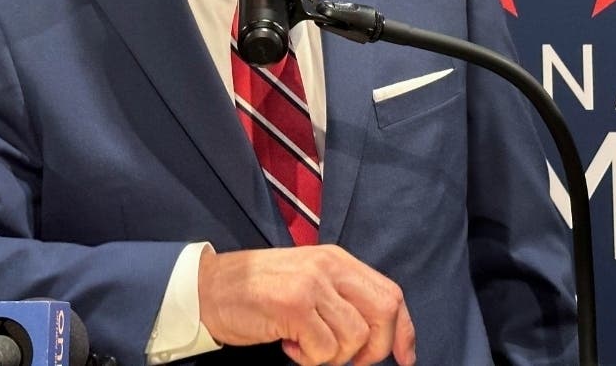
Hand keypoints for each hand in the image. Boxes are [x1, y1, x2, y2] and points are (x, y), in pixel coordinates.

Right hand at [197, 244, 416, 365]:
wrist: (208, 288)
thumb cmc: (257, 291)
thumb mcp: (307, 280)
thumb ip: (340, 296)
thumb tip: (379, 332)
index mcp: (337, 259)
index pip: (390, 293)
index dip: (404, 330)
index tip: (406, 358)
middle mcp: (328, 266)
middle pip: (384, 313)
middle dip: (375, 349)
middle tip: (347, 360)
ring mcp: (311, 284)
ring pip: (354, 338)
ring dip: (333, 357)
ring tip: (304, 347)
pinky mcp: (292, 305)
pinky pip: (324, 350)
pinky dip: (309, 360)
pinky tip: (288, 346)